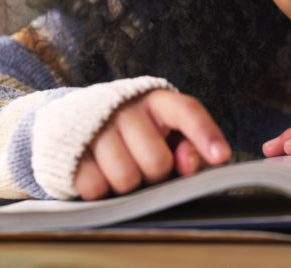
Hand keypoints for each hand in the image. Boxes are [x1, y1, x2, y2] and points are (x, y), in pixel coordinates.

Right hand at [73, 90, 229, 199]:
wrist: (71, 124)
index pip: (186, 112)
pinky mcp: (70, 149)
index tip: (221, 156)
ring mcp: (95, 127)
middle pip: (157, 162)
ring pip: (127, 179)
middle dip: (155, 174)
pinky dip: (100, 189)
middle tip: (144, 164)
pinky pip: (96, 187)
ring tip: (119, 167)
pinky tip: (98, 171)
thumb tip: (190, 164)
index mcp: (156, 100)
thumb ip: (187, 146)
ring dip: (127, 184)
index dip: (205, 134)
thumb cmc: (133, 133)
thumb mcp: (163, 132)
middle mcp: (125, 107)